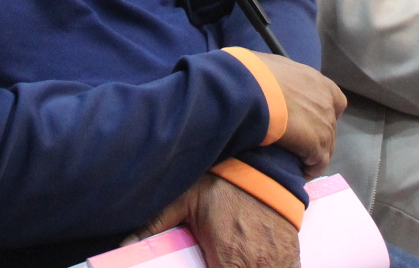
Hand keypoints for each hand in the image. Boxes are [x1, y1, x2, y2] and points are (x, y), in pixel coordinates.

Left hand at [135, 173, 297, 267]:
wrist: (263, 160)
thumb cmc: (222, 180)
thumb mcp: (183, 199)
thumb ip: (154, 225)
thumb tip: (125, 244)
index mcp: (230, 257)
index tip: (206, 264)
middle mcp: (257, 264)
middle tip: (213, 259)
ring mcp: (278, 262)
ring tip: (231, 261)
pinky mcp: (292, 256)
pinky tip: (252, 262)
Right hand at [247, 52, 345, 173]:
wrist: (253, 91)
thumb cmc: (255, 74)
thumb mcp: (270, 66)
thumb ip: (280, 77)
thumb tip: (269, 81)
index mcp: (317, 82)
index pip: (336, 101)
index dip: (326, 111)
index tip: (312, 119)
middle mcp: (326, 103)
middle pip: (330, 126)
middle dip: (317, 135)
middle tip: (297, 142)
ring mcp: (325, 125)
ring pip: (326, 147)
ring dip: (313, 155)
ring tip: (296, 162)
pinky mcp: (317, 146)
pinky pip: (318, 164)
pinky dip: (309, 170)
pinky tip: (298, 172)